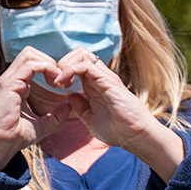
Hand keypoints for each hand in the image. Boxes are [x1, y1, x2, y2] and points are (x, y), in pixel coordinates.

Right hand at [0, 47, 71, 171]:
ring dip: (49, 63)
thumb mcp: (43, 124)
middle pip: (31, 52)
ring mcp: (9, 79)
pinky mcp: (8, 84)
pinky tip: (54, 83)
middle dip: (51, 61)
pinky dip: (46, 69)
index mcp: (18, 84)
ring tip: (58, 81)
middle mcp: (12, 78)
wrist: (0, 145)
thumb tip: (69, 106)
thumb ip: (56, 115)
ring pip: (29, 54)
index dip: (51, 68)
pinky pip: (30, 65)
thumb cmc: (17, 136)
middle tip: (62, 79)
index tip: (64, 83)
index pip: (34, 62)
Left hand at [54, 48, 183, 178]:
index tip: (56, 86)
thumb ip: (80, 107)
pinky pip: (85, 65)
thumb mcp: (90, 119)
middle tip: (56, 81)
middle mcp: (100, 78)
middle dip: (62, 63)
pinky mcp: (107, 80)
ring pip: (82, 54)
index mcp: (96, 85)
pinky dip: (70, 70)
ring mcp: (104, 77)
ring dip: (65, 64)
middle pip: (78, 54)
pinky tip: (64, 84)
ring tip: (60, 82)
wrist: (135, 135)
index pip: (77, 64)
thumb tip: (70, 95)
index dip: (63, 71)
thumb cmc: (118, 130)